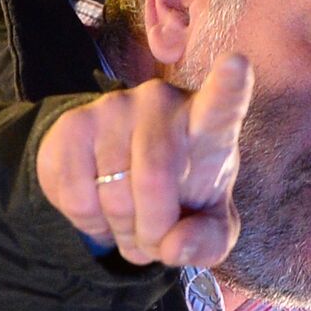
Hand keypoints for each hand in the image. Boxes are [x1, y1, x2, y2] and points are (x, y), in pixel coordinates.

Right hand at [36, 53, 253, 266]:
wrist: (120, 180)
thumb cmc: (183, 197)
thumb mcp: (209, 227)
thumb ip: (209, 242)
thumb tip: (174, 246)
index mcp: (210, 124)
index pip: (223, 102)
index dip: (230, 86)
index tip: (237, 63)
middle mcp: (162, 103)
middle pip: (154, 178)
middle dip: (153, 230)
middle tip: (155, 241)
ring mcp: (115, 108)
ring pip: (113, 194)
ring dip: (123, 231)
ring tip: (130, 222)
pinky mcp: (74, 124)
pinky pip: (77, 197)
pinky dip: (90, 224)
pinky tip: (101, 207)